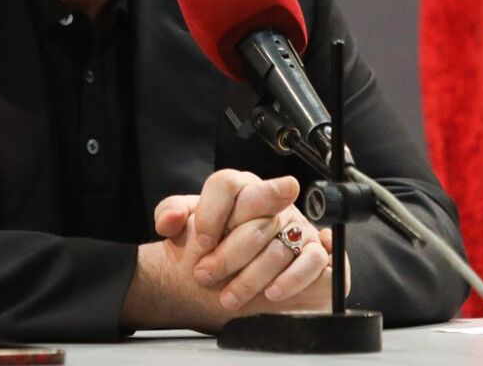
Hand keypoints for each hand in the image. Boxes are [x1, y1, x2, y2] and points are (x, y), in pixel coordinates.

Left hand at [124, 207, 337, 332]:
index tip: (202, 242)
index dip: (212, 213)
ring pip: (278, 246)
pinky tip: (272, 293)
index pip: (226, 184)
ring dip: (251, 277)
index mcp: (239, 187)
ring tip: (228, 298)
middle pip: (254, 219)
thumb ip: (172, 214)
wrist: (240, 267)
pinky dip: (293, 278)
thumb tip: (167, 221)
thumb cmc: (217, 240)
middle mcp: (271, 201)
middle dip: (226, 255)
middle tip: (204, 275)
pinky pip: (312, 260)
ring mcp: (296, 224)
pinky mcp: (315, 249)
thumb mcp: (189, 225)